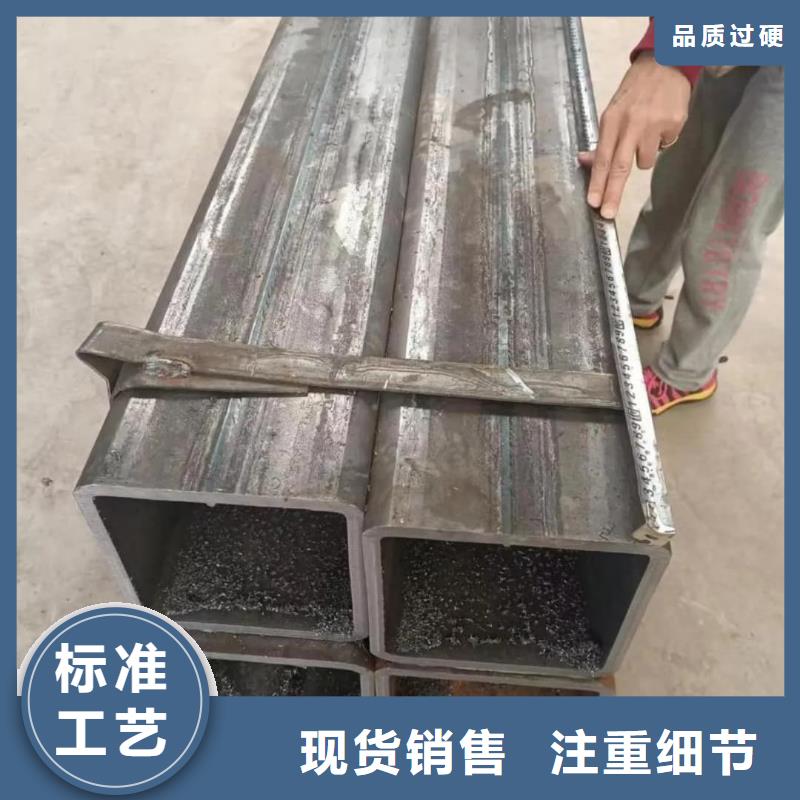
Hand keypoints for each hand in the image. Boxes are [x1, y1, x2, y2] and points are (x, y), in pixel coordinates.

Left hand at [578, 52, 690, 218]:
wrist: (667, 62)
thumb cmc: (635, 92)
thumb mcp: (613, 112)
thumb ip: (602, 141)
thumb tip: (583, 161)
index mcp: (612, 120)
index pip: (602, 158)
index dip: (597, 183)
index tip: (593, 203)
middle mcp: (631, 123)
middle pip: (620, 167)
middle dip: (612, 193)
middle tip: (607, 214)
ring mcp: (654, 124)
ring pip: (644, 162)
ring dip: (643, 155)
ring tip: (646, 132)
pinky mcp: (674, 124)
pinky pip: (664, 147)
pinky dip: (662, 141)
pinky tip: (662, 123)